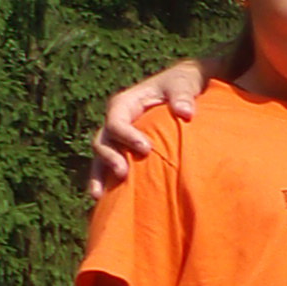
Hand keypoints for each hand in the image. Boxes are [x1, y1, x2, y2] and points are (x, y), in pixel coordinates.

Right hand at [91, 60, 206, 196]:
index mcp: (126, 103)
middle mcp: (118, 120)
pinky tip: (106, 201)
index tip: (146, 149)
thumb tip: (185, 112)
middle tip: (123, 174)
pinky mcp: (127, 150)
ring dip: (99, 175)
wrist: (187, 88)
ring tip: (99, 196)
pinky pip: (113, 165)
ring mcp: (121, 137)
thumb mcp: (184, 83)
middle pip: (104, 140)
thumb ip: (183, 95)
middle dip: (109, 157)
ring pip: (102, 156)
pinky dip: (107, 181)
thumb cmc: (183, 83)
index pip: (117, 120)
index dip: (127, 135)